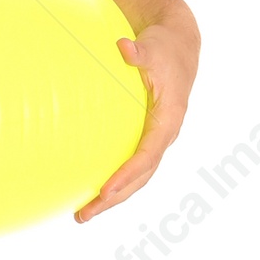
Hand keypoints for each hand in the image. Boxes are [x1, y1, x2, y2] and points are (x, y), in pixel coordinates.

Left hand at [75, 11, 199, 222]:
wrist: (177, 45)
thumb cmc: (164, 47)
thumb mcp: (153, 47)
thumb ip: (139, 52)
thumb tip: (124, 47)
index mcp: (168, 120)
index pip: (147, 155)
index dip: (127, 174)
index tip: (105, 190)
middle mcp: (163, 135)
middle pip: (140, 177)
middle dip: (114, 198)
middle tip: (84, 214)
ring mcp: (155, 138)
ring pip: (136, 177)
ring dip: (111, 197)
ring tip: (81, 214)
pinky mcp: (145, 136)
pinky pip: (130, 165)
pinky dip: (113, 180)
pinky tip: (89, 190)